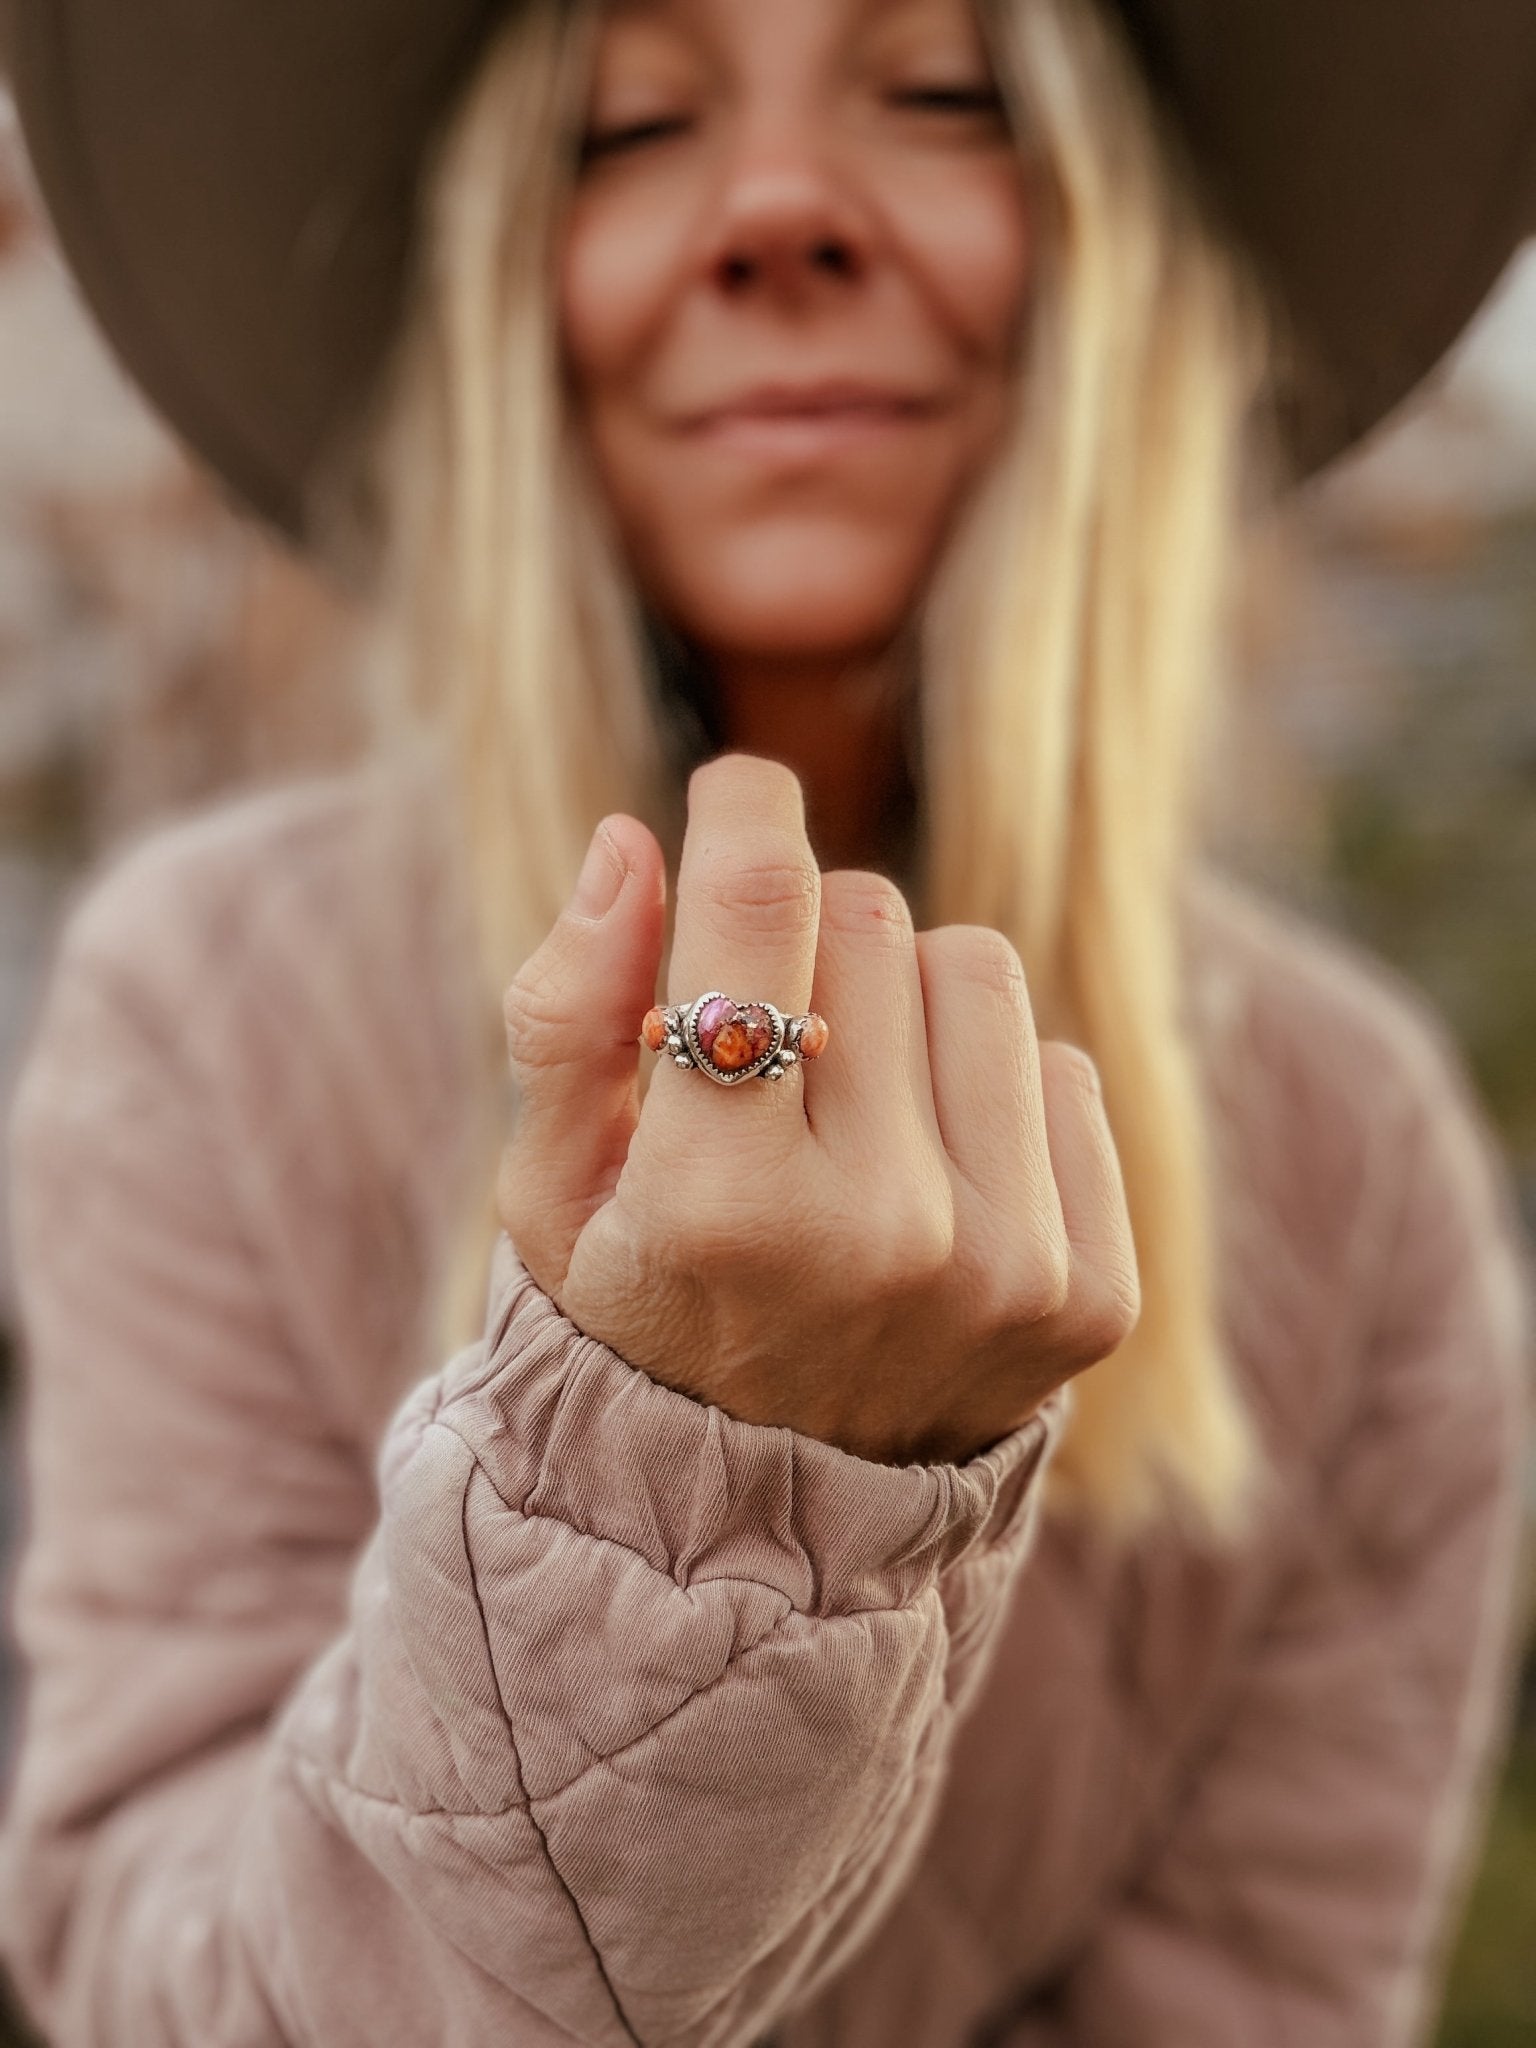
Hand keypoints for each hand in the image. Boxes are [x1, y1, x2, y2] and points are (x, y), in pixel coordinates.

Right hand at [497, 754, 1139, 1465]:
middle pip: (873, 918)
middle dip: (803, 947)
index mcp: (721, 1202)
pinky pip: (1063, 1067)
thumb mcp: (549, 1191)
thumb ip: (568, 1012)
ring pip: (979, 971)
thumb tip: (631, 841)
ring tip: (851, 1115)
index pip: (762, 909)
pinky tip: (929, 1181)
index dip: (744, 811)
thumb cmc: (638, 1318)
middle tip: (768, 1046)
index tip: (737, 794)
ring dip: (905, 1008)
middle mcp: (881, 1235)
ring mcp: (1006, 1269)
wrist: (768, 1520)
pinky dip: (989, 1095)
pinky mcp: (1093, 1293)